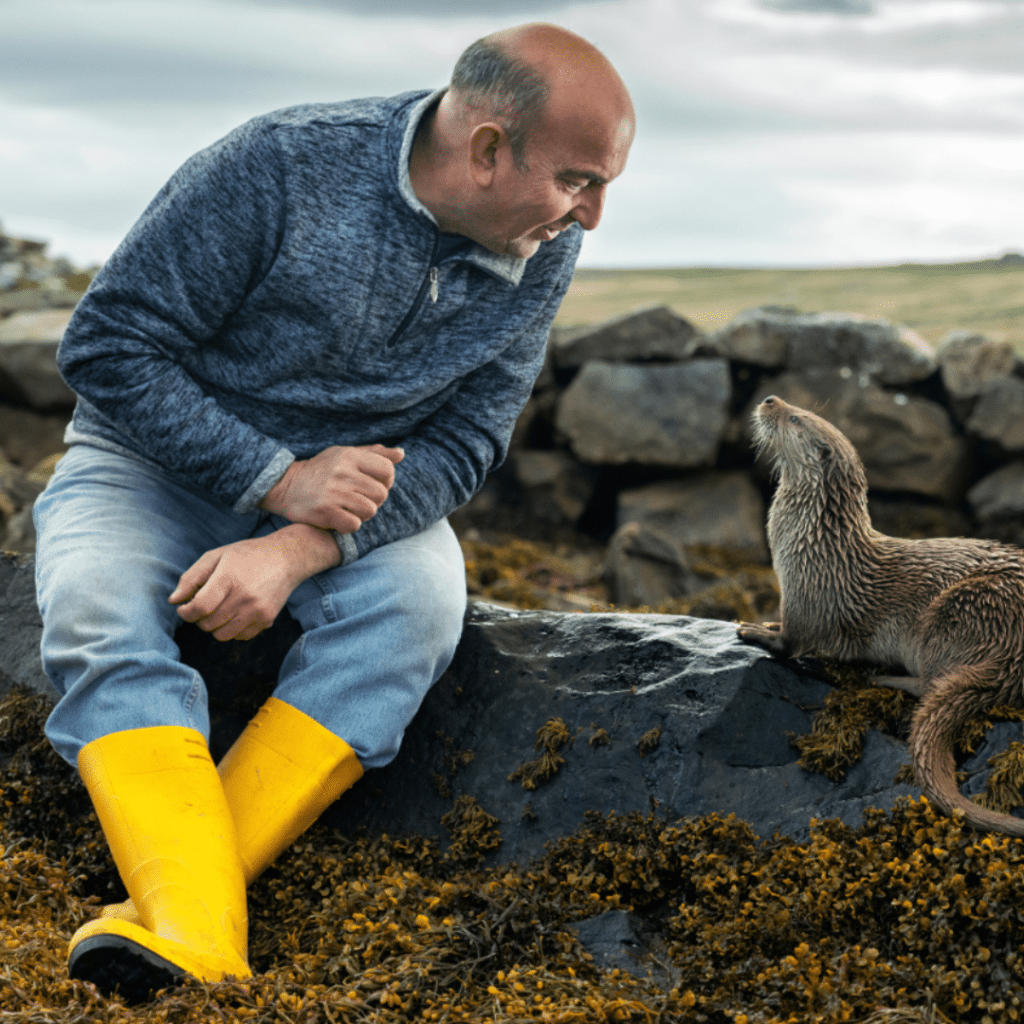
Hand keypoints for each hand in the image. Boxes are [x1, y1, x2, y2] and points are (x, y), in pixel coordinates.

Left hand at [169, 525, 339, 640]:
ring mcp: (257, 611)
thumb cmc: (247, 555)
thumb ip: (192, 577)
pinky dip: (232, 629)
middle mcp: (245, 597)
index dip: (186, 612)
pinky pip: (239, 637)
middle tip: (203, 606)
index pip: (199, 608)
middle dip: (198, 618)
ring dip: (214, 626)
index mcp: (229, 578)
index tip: (184, 608)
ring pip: (221, 635)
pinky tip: (236, 613)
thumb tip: (174, 600)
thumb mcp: (217, 556)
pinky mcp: (267, 620)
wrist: (287, 558)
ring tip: (219, 610)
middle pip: (208, 624)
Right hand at [260, 444, 403, 532]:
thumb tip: (401, 454)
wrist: (285, 485)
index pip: (388, 469)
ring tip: (350, 508)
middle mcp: (342, 472)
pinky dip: (349, 525)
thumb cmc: (322, 470)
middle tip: (359, 499)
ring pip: (370, 511)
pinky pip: (354, 525)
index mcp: (350, 456)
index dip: (387, 481)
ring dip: (363, 514)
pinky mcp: (324, 511)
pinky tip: (340, 517)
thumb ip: (374, 454)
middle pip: (381, 494)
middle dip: (374, 500)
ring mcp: (333, 492)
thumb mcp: (345, 454)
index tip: (374, 484)